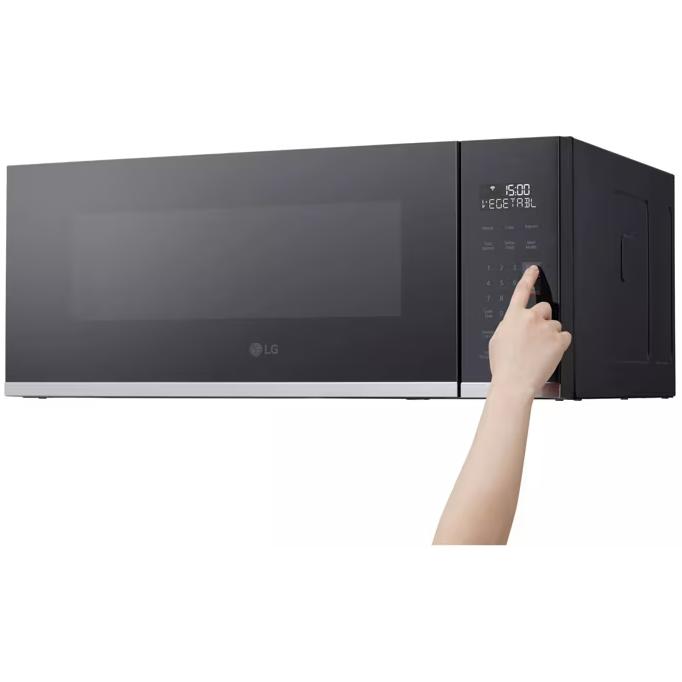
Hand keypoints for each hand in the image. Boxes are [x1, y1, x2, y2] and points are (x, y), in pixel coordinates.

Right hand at [489, 265, 571, 397]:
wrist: (514, 382)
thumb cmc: (504, 365)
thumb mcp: (497, 340)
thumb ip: (508, 326)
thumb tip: (515, 324)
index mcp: (513, 317)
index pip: (521, 291)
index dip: (528, 278)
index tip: (534, 269)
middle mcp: (530, 318)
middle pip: (545, 309)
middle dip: (543, 319)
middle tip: (537, 336)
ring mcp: (546, 328)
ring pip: (556, 325)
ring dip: (550, 335)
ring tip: (540, 351)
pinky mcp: (559, 340)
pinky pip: (565, 336)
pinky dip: (560, 344)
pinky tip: (549, 353)